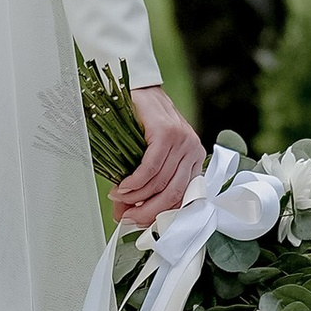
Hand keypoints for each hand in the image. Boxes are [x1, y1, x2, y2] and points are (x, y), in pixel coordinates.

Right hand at [109, 83, 203, 232]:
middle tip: (126, 218)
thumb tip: (125, 214)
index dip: (161, 215)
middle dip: (148, 212)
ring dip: (136, 197)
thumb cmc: (141, 122)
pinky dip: (136, 182)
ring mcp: (183, 141)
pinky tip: (123, 186)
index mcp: (193, 159)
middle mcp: (193, 150)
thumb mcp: (145, 157)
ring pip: (161, 183)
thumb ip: (142, 186)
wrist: (139, 87)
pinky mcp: (168, 134)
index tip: (139, 223)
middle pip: (174, 194)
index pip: (183, 197)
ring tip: (118, 199)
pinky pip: (152, 167)